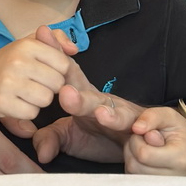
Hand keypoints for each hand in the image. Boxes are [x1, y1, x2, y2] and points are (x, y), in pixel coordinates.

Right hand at [0, 27, 78, 179]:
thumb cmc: (8, 64)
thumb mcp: (29, 44)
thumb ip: (56, 41)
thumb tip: (75, 49)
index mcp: (27, 44)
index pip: (64, 63)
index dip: (59, 72)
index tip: (47, 73)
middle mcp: (18, 60)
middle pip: (57, 84)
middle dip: (50, 88)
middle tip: (33, 84)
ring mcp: (8, 82)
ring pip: (46, 100)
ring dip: (39, 101)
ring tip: (25, 93)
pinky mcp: (2, 103)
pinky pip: (31, 114)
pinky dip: (27, 112)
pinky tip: (16, 103)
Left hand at [23, 60, 142, 164]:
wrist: (137, 140)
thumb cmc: (101, 134)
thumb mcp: (71, 137)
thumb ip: (52, 138)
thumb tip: (41, 152)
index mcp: (83, 95)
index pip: (67, 74)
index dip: (56, 55)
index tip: (42, 33)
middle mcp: (102, 101)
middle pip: (90, 95)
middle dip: (78, 95)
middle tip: (65, 93)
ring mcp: (123, 113)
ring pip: (117, 112)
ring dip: (110, 113)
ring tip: (101, 115)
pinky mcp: (141, 127)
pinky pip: (144, 126)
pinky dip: (144, 125)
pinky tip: (138, 130)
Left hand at [124, 106, 185, 175]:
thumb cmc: (182, 134)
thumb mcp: (170, 116)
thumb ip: (152, 117)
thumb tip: (136, 128)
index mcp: (179, 159)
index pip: (144, 153)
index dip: (138, 139)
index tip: (147, 133)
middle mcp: (172, 179)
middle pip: (134, 165)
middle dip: (132, 147)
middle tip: (144, 139)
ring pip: (132, 172)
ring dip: (131, 156)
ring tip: (145, 147)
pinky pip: (134, 178)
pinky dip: (134, 165)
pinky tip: (144, 159)